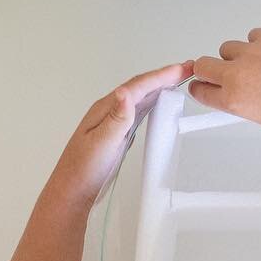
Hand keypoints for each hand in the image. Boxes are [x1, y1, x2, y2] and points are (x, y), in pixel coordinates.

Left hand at [49, 61, 193, 207]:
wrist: (72, 191)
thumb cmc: (83, 170)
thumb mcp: (101, 144)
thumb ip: (116, 119)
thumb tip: (125, 93)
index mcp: (105, 109)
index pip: (137, 86)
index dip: (161, 76)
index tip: (182, 69)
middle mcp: (109, 111)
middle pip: (140, 87)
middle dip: (164, 76)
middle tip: (187, 68)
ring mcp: (113, 121)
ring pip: (140, 97)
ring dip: (160, 86)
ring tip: (179, 79)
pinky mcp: (118, 133)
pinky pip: (139, 110)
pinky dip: (153, 102)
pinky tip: (160, 102)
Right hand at [191, 28, 260, 136]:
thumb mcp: (257, 114)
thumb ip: (235, 100)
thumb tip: (225, 89)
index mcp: (231, 99)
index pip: (199, 89)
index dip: (202, 87)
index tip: (205, 85)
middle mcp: (236, 74)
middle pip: (202, 64)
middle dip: (210, 70)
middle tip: (228, 74)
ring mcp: (250, 53)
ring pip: (227, 48)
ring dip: (238, 56)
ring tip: (260, 66)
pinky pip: (251, 36)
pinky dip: (258, 43)